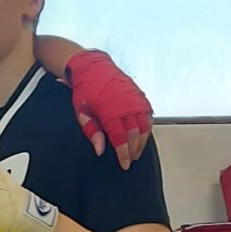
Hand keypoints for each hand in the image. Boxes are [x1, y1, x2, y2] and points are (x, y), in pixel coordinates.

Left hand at [66, 50, 152, 168]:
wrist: (93, 66)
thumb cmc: (85, 89)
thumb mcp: (82, 113)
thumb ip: (92, 132)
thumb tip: (100, 150)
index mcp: (110, 111)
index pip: (120, 139)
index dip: (124, 154)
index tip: (125, 164)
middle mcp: (126, 105)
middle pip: (135, 135)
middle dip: (134, 150)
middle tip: (131, 159)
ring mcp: (135, 99)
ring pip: (145, 126)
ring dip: (142, 141)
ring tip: (137, 151)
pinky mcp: (140, 95)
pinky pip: (149, 115)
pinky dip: (148, 127)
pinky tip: (144, 135)